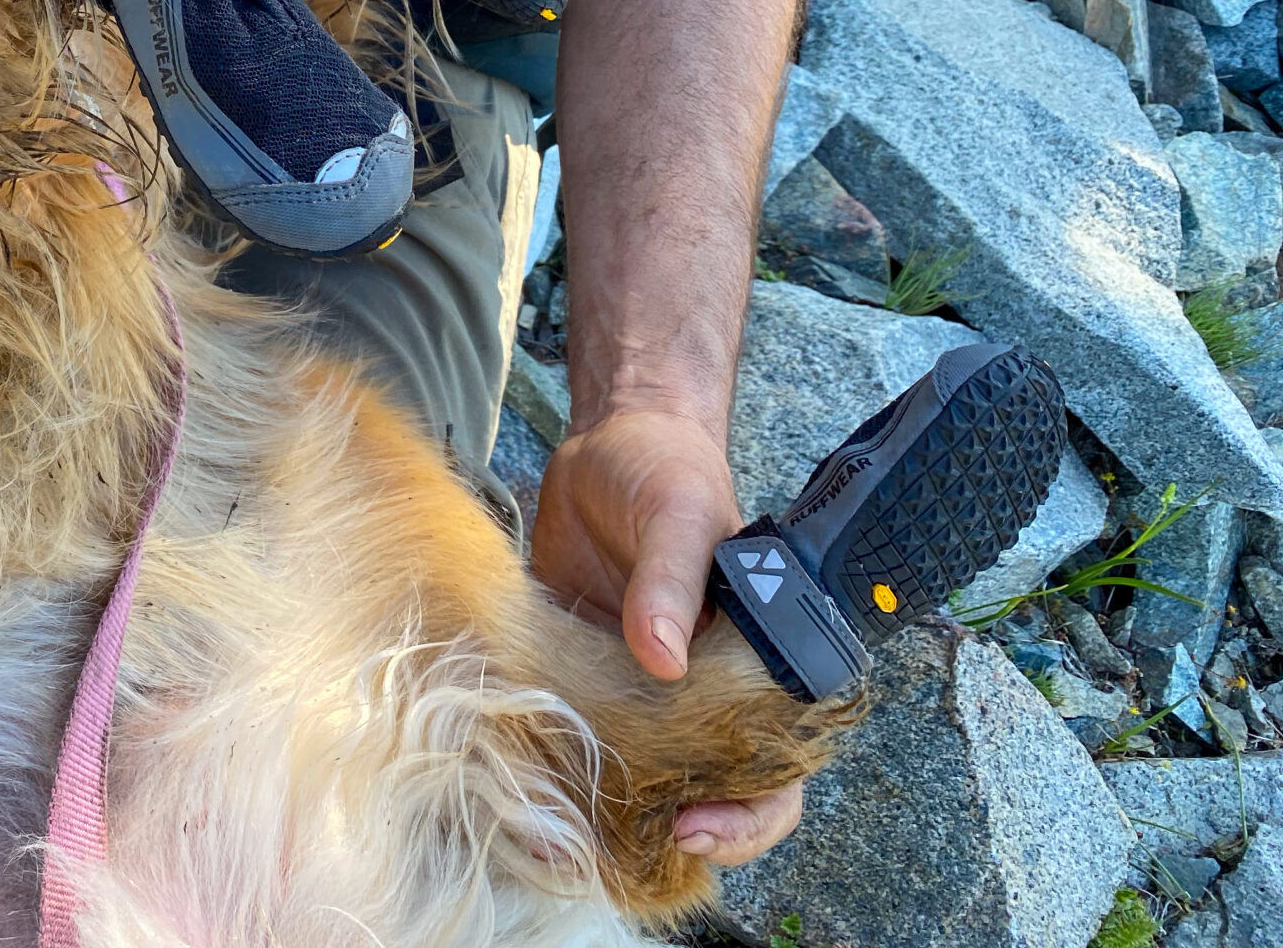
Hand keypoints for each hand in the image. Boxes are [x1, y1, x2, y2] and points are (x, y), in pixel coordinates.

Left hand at [530, 404, 802, 865]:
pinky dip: (547, 768)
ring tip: (552, 842)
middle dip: (670, 839)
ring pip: (635, 783)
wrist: (607, 442)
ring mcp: (638, 692)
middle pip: (708, 799)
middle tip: (616, 846)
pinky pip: (572, 738)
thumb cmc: (666, 470)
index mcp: (753, 668)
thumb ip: (674, 581)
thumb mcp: (680, 513)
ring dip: (598, 818)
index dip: (746, 815)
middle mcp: (699, 694)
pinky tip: (514, 786)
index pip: (775, 771)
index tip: (695, 826)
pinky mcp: (579, 677)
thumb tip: (665, 657)